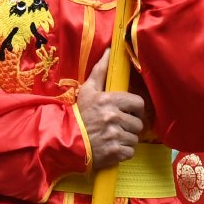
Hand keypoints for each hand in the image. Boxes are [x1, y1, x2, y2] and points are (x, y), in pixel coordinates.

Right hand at [74, 51, 144, 169]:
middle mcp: (113, 117)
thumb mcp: (87, 90)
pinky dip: (122, 152)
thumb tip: (109, 51)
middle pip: (138, 124)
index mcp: (109, 100)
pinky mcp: (114, 152)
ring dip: (126, 140)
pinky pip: (130, 151)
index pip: (138, 103)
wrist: (65, 141)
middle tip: (118, 127)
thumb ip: (100, 71)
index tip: (129, 113)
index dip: (136, 110)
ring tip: (112, 138)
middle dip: (130, 127)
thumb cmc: (78, 115)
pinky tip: (111, 148)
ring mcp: (114, 135)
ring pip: (134, 138)